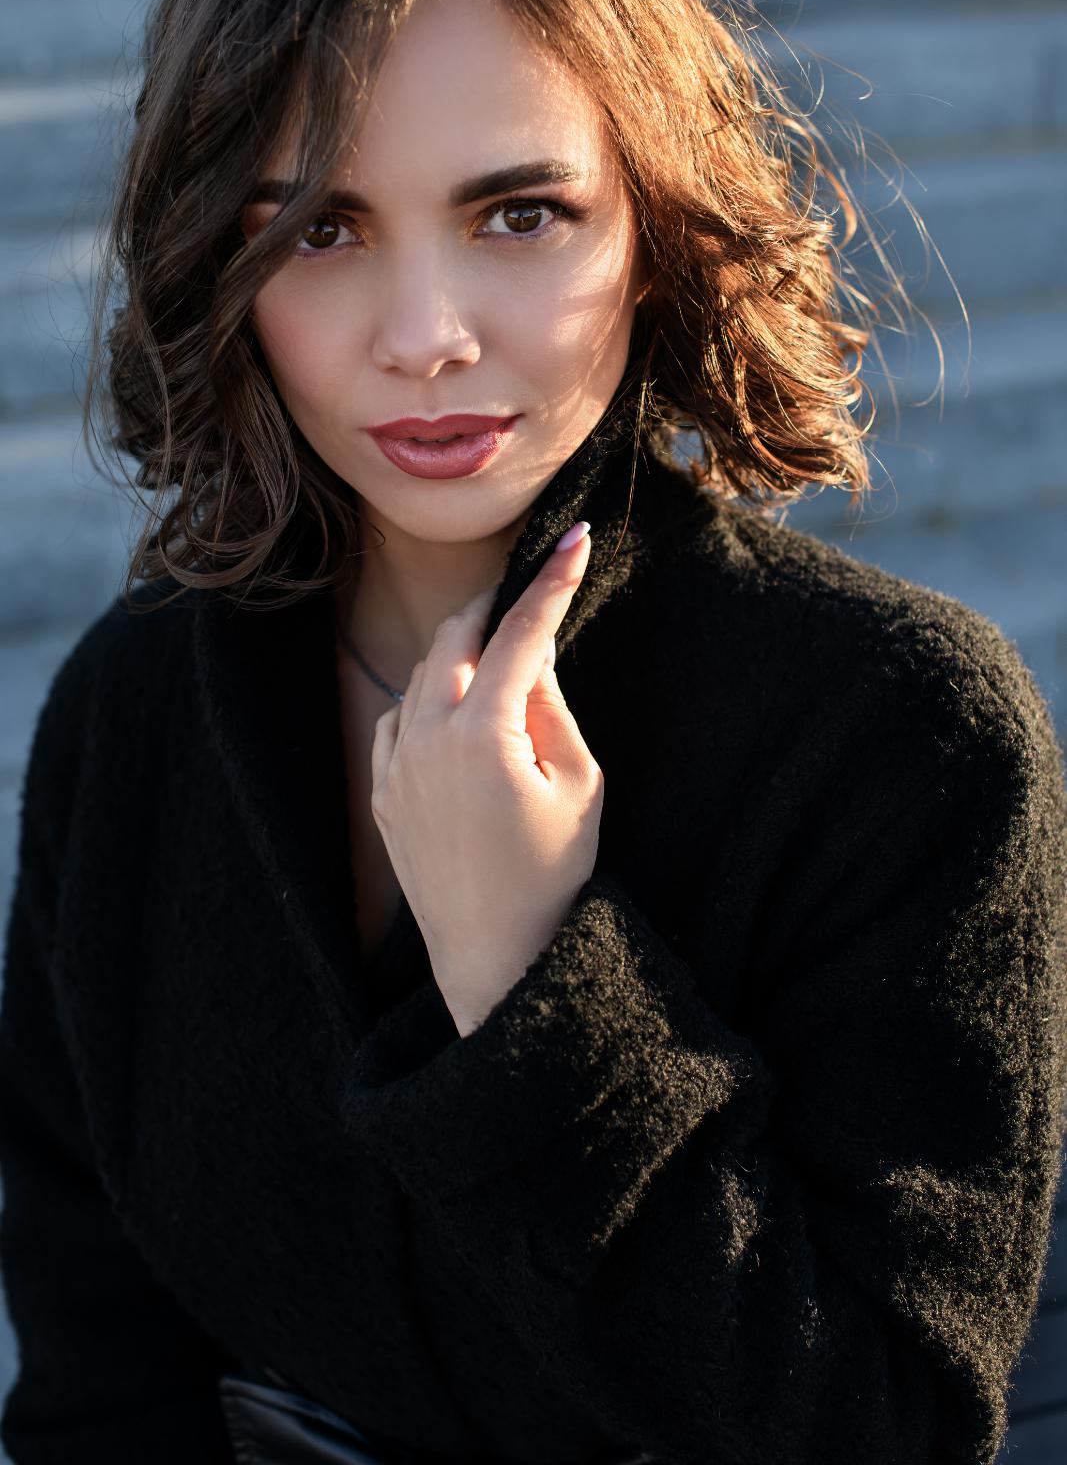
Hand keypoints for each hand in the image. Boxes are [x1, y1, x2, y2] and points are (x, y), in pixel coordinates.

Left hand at [369, 522, 603, 1035]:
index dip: (551, 583)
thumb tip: (532, 655)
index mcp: (483, 734)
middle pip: (455, 638)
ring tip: (501, 661)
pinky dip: (426, 700)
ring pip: (422, 675)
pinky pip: (396, 719)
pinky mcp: (381, 793)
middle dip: (494, 608)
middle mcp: (427, 739)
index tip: (575, 538)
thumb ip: (552, 709)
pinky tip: (456, 715)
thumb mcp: (578, 785)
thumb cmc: (552, 877)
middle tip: (528, 596)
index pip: (520, 635)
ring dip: (461, 653)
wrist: (496, 958)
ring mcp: (396, 766)